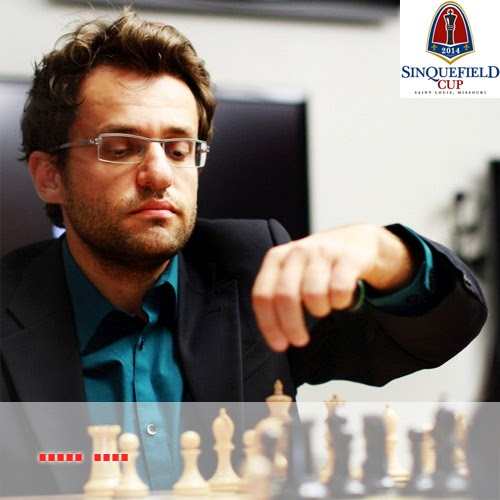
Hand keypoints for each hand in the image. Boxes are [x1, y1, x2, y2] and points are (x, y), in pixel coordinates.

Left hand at [251, 224, 416, 351]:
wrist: (358, 240)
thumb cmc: (319, 264)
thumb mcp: (293, 271)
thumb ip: (279, 294)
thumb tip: (274, 334)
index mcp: (277, 258)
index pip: (262, 294)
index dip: (269, 324)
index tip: (279, 345)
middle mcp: (297, 252)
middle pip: (285, 296)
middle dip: (292, 325)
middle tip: (300, 340)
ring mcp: (323, 252)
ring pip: (312, 294)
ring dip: (319, 311)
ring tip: (323, 309)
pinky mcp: (348, 257)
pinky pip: (340, 290)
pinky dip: (340, 303)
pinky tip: (340, 300)